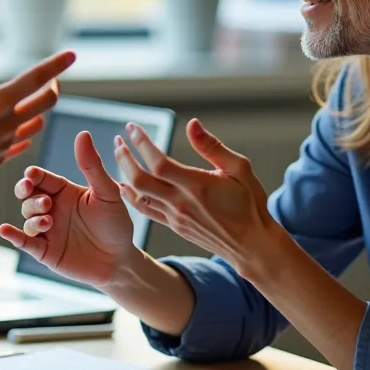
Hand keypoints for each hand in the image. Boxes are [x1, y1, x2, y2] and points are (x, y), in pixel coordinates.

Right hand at [0, 26, 75, 197]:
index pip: (36, 79)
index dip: (56, 65)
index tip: (73, 54)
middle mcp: (8, 124)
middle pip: (45, 103)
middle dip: (52, 87)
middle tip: (52, 78)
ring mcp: (5, 144)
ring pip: (35, 124)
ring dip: (40, 110)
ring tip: (37, 100)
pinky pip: (20, 143)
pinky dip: (25, 133)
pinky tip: (21, 132)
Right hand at [0, 131, 137, 287]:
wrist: (120, 261)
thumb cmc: (116, 224)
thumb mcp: (107, 193)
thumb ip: (92, 166)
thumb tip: (82, 134)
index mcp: (64, 191)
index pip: (41, 178)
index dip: (33, 176)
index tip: (31, 175)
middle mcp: (52, 208)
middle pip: (28, 195)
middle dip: (27, 193)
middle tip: (35, 194)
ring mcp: (47, 230)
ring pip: (27, 218)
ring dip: (32, 216)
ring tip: (48, 221)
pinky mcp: (45, 251)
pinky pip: (24, 241)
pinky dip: (13, 236)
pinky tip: (5, 229)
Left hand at [114, 118, 276, 275]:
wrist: (251, 245)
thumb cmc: (249, 203)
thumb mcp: (239, 169)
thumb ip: (212, 147)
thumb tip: (192, 124)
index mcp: (197, 186)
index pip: (159, 162)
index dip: (142, 143)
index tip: (132, 127)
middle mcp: (181, 203)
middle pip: (140, 180)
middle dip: (124, 158)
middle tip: (118, 141)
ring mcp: (175, 217)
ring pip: (139, 196)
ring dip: (124, 174)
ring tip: (119, 154)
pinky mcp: (174, 226)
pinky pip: (146, 211)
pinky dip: (131, 197)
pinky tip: (124, 185)